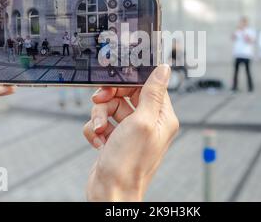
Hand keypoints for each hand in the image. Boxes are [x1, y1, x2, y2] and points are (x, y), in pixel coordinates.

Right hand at [83, 64, 178, 200]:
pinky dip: (96, 129)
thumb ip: (152, 93)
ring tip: (99, 130)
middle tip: (98, 101)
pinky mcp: (116, 139)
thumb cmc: (128, 163)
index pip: (149, 86)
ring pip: (111, 107)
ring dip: (99, 116)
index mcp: (162, 118)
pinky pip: (102, 122)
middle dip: (109, 99)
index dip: (130, 81)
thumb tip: (164, 68)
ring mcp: (131, 132)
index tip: (114, 80)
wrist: (109, 192)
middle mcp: (148, 123)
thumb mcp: (142, 122)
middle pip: (127, 95)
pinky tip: (98, 141)